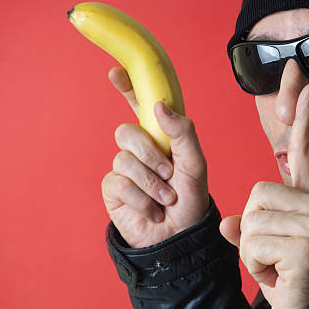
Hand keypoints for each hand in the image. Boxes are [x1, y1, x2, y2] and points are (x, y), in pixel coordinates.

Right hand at [101, 66, 208, 247]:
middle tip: (169, 174)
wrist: (180, 237)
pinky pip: (118, 183)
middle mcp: (139, 149)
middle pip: (127, 132)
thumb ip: (182, 132)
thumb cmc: (191, 199)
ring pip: (123, 159)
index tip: (116, 72)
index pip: (140, 107)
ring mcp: (124, 169)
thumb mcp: (195, 163)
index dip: (128, 88)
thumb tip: (158, 105)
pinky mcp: (113, 190)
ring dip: (151, 182)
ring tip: (167, 198)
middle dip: (150, 154)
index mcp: (160, 137)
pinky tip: (152, 210)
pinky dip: (141, 199)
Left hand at [220, 84, 308, 308]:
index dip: (303, 121)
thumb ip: (248, 228)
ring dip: (251, 250)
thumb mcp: (266, 248)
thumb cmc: (290, 280)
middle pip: (257, 192)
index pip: (305, 154)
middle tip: (272, 255)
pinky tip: (277, 275)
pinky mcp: (306, 244)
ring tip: (274, 266)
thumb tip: (224, 223)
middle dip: (251, 228)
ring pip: (251, 218)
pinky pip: (252, 241)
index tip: (306, 89)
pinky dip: (253, 263)